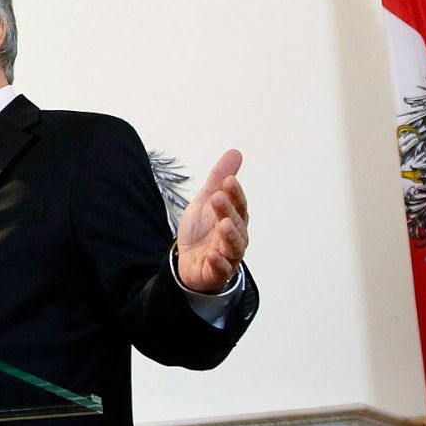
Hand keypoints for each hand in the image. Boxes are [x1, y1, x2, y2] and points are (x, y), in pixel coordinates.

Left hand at [174, 149, 248, 292]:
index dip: (235, 194)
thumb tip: (235, 152)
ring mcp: (227, 257)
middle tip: (218, 198)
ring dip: (229, 237)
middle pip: (236, 225)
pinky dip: (218, 263)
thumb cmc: (202, 230)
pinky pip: (220, 270)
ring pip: (233, 248)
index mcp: (234, 220)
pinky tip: (212, 254)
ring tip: (223, 225)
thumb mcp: (206, 200)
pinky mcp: (215, 273)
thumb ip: (219, 179)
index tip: (228, 180)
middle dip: (228, 211)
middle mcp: (235, 238)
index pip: (239, 205)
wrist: (187, 259)